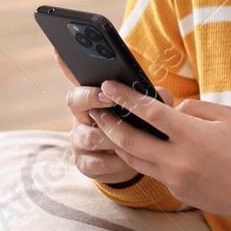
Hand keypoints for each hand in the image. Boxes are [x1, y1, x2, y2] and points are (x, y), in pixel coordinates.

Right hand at [55, 49, 170, 185]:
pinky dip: (115, 163)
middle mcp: (80, 116)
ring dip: (111, 136)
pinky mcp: (85, 163)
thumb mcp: (150, 108)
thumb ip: (155, 98)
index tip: (89, 71)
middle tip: (111, 100)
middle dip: (92, 99)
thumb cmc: (143, 126)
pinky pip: (95, 163)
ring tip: (132, 138)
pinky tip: (129, 162)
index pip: (76, 76)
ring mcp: (79, 140)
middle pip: (74, 101)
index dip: (70, 66)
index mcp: (93, 96)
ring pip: (88, 136)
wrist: (140, 160)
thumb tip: (160, 94)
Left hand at [87, 74, 230, 230]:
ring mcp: (175, 180)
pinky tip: (145, 151)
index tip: (108, 86)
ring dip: (119, 144)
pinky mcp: (178, 194)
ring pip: (135, 161)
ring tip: (109, 131)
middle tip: (96, 111)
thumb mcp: (227, 118)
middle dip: (108, 124)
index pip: (148, 112)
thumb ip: (196, 109)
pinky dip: (147, 161)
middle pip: (129, 140)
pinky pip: (156, 174)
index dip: (125, 97)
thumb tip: (174, 110)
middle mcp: (178, 159)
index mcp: (191, 135)